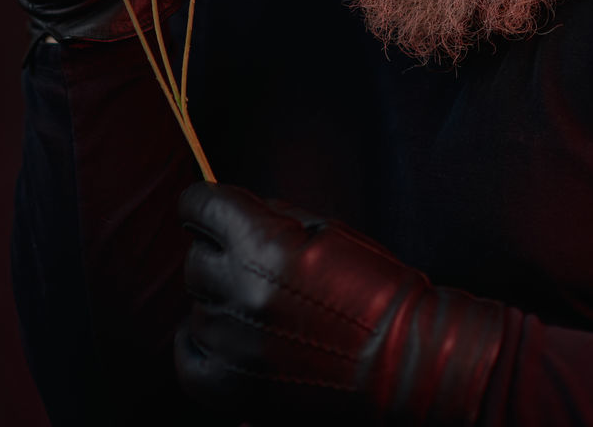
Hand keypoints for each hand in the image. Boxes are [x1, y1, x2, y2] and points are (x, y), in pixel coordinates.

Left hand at [175, 183, 503, 425]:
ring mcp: (234, 344)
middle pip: (195, 260)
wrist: (404, 362)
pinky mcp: (233, 389)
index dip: (203, 204)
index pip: (198, 206)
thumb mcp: (326, 228)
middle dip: (218, 255)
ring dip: (220, 301)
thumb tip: (230, 209)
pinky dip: (200, 345)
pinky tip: (224, 336)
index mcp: (262, 243)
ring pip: (196, 306)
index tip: (208, 210)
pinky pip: (188, 357)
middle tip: (252, 266)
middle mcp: (241, 292)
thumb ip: (270, 214)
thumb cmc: (374, 287)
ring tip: (260, 308)